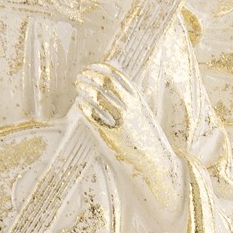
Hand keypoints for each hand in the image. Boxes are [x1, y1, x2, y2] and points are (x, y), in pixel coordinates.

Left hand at [75, 63, 185, 208]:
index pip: (118, 76)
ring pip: (97, 98)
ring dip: (85, 89)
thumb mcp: (144, 116)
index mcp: (139, 101)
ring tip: (77, 85)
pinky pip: (93, 118)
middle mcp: (130, 109)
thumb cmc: (148, 141)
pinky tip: (79, 104)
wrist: (155, 165)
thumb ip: (132, 102)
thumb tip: (118, 89)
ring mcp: (120, 122)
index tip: (92, 67)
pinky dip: (84, 107)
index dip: (102, 69)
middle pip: (105, 83)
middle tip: (80, 75)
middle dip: (90, 76)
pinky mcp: (111, 136)